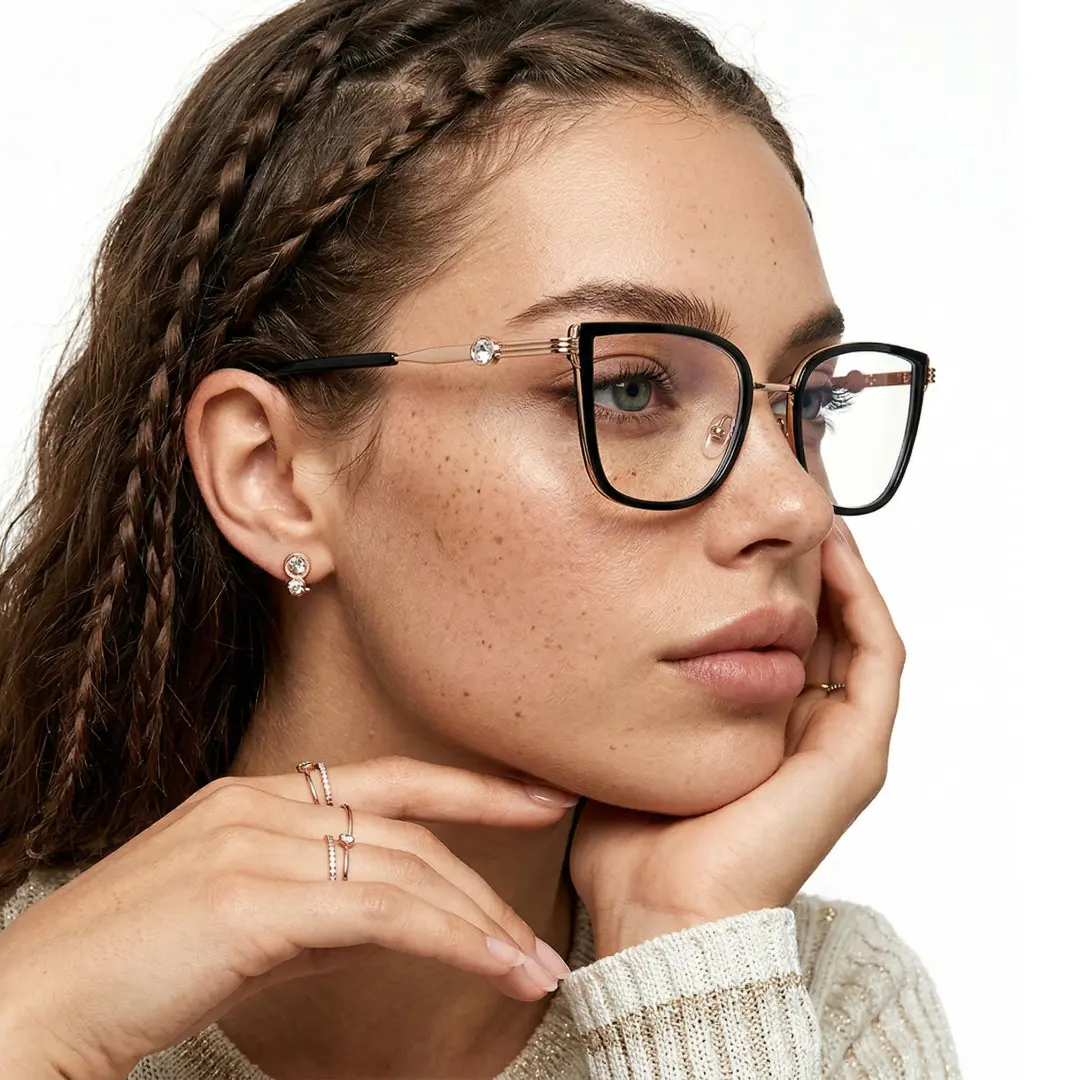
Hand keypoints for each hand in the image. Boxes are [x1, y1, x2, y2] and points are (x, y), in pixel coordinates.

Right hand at [0, 758, 578, 1079]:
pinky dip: (453, 939)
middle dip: (490, 869)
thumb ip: (314, 901)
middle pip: (409, 827)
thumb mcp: (235, 920)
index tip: (535, 797)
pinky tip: (494, 968)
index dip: (470, 788)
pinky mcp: (250, 899)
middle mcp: (260, 804)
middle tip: (546, 924)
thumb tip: (394, 910)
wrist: (27, 1011)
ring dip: (480, 921)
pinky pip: (382, 910)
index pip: (389, 782)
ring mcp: (254, 843)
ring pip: (405, 868)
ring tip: (532, 967)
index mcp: (254, 798)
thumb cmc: (126, 973)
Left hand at [568, 524, 903, 956]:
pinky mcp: (855, 755)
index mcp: (759, 729)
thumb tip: (582, 628)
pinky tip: (831, 554)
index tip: (741, 519)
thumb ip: (623, 689)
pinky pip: (878, 659)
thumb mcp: (623, 736)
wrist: (654, 910)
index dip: (771, 574)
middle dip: (807, 555)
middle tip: (789, 489)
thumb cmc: (629, 838)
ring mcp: (837, 743)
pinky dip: (860, 601)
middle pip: (824, 621)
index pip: (782, 633)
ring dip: (841, 564)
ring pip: (857, 629)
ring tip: (815, 501)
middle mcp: (805, 732)